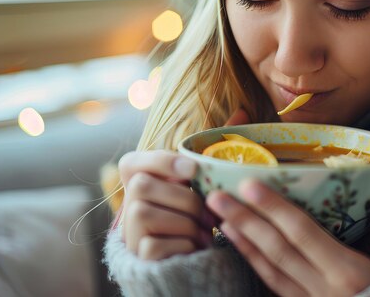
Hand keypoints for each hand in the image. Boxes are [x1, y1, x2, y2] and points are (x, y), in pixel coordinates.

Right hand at [118, 108, 249, 259]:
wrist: (192, 254)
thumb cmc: (197, 209)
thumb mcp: (204, 178)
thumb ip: (216, 146)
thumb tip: (243, 112)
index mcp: (139, 178)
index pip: (133, 161)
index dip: (161, 162)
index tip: (192, 170)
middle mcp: (126, 203)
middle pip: (141, 187)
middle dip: (183, 199)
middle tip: (209, 212)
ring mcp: (128, 231)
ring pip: (147, 215)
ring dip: (187, 224)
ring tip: (205, 230)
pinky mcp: (137, 256)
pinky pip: (155, 246)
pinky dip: (184, 246)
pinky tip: (197, 247)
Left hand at [206, 180, 369, 296]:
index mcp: (348, 272)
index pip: (302, 233)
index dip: (273, 208)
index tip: (248, 184)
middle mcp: (323, 289)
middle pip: (277, 250)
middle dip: (245, 221)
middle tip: (216, 197)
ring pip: (269, 271)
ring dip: (243, 244)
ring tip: (220, 220)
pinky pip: (275, 288)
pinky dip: (255, 267)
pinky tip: (241, 249)